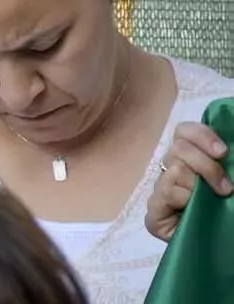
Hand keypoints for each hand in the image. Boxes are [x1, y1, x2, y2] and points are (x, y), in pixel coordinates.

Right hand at [148, 118, 233, 240]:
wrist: (221, 248)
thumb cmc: (227, 214)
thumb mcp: (228, 184)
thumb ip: (223, 164)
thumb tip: (226, 147)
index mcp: (189, 159)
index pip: (183, 132)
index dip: (201, 135)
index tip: (223, 152)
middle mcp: (171, 170)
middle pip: (178, 148)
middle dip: (206, 166)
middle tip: (227, 188)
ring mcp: (161, 191)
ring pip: (173, 169)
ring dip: (198, 185)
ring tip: (215, 201)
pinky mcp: (154, 213)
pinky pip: (165, 192)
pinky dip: (183, 197)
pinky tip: (193, 209)